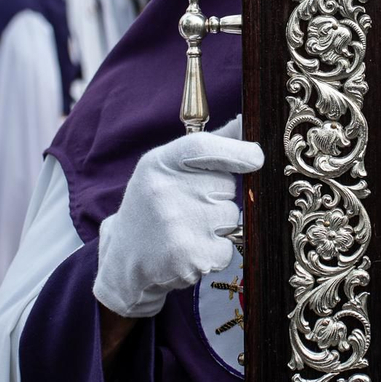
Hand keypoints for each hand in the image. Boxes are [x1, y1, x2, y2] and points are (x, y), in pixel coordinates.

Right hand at [94, 117, 261, 318]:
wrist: (125, 260)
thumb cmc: (155, 206)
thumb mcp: (168, 168)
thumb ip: (210, 146)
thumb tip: (247, 122)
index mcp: (158, 164)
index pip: (203, 147)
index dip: (235, 151)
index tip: (256, 158)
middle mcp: (164, 192)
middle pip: (226, 186)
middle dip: (219, 197)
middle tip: (190, 209)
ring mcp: (176, 226)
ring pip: (230, 218)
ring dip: (219, 227)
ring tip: (188, 231)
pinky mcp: (189, 258)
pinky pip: (228, 249)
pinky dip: (217, 253)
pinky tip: (191, 252)